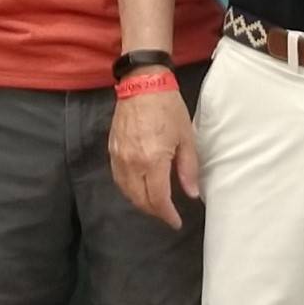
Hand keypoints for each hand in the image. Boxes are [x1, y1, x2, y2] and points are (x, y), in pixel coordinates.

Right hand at [108, 82, 199, 230]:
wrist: (143, 83)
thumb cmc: (168, 108)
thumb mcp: (186, 137)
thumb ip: (188, 169)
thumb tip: (191, 194)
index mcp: (153, 161)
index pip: (158, 199)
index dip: (167, 215)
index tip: (176, 221)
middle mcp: (132, 163)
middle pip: (140, 200)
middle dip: (154, 211)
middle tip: (167, 214)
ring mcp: (119, 157)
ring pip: (126, 191)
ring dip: (140, 202)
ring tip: (154, 204)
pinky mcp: (111, 149)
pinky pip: (118, 178)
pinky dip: (128, 189)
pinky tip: (138, 188)